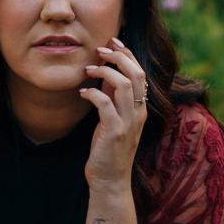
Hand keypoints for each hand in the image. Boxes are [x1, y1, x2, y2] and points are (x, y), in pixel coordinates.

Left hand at [79, 37, 147, 194]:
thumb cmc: (109, 150)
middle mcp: (138, 113)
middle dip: (118, 56)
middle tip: (100, 50)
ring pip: (124, 85)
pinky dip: (93, 93)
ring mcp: (128, 122)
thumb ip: (112, 97)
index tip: (112, 42)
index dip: (127, 54)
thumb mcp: (113, 119)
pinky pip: (105, 103)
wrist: (110, 181)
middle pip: (136, 74)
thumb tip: (104, 73)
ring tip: (88, 69)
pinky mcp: (114, 131)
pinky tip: (82, 92)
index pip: (140, 73)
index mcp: (141, 108)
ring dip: (104, 72)